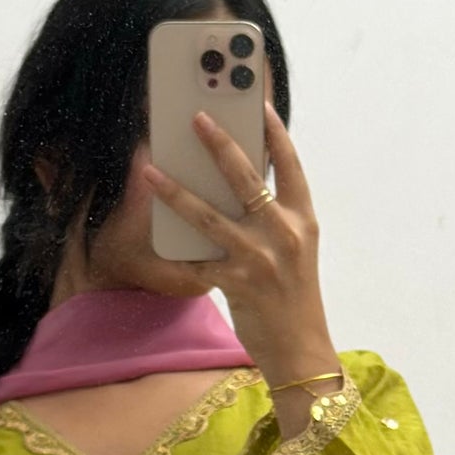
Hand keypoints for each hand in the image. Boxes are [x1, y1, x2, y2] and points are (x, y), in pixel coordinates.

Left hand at [139, 104, 338, 423]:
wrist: (302, 351)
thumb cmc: (294, 299)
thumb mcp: (295, 251)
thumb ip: (272, 219)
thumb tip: (234, 190)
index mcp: (303, 219)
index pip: (290, 165)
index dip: (274, 132)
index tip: (257, 104)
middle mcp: (283, 233)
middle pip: (246, 178)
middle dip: (219, 144)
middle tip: (197, 118)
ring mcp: (259, 258)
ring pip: (209, 215)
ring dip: (176, 190)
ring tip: (152, 170)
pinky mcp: (236, 283)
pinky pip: (196, 261)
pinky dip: (173, 250)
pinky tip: (151, 233)